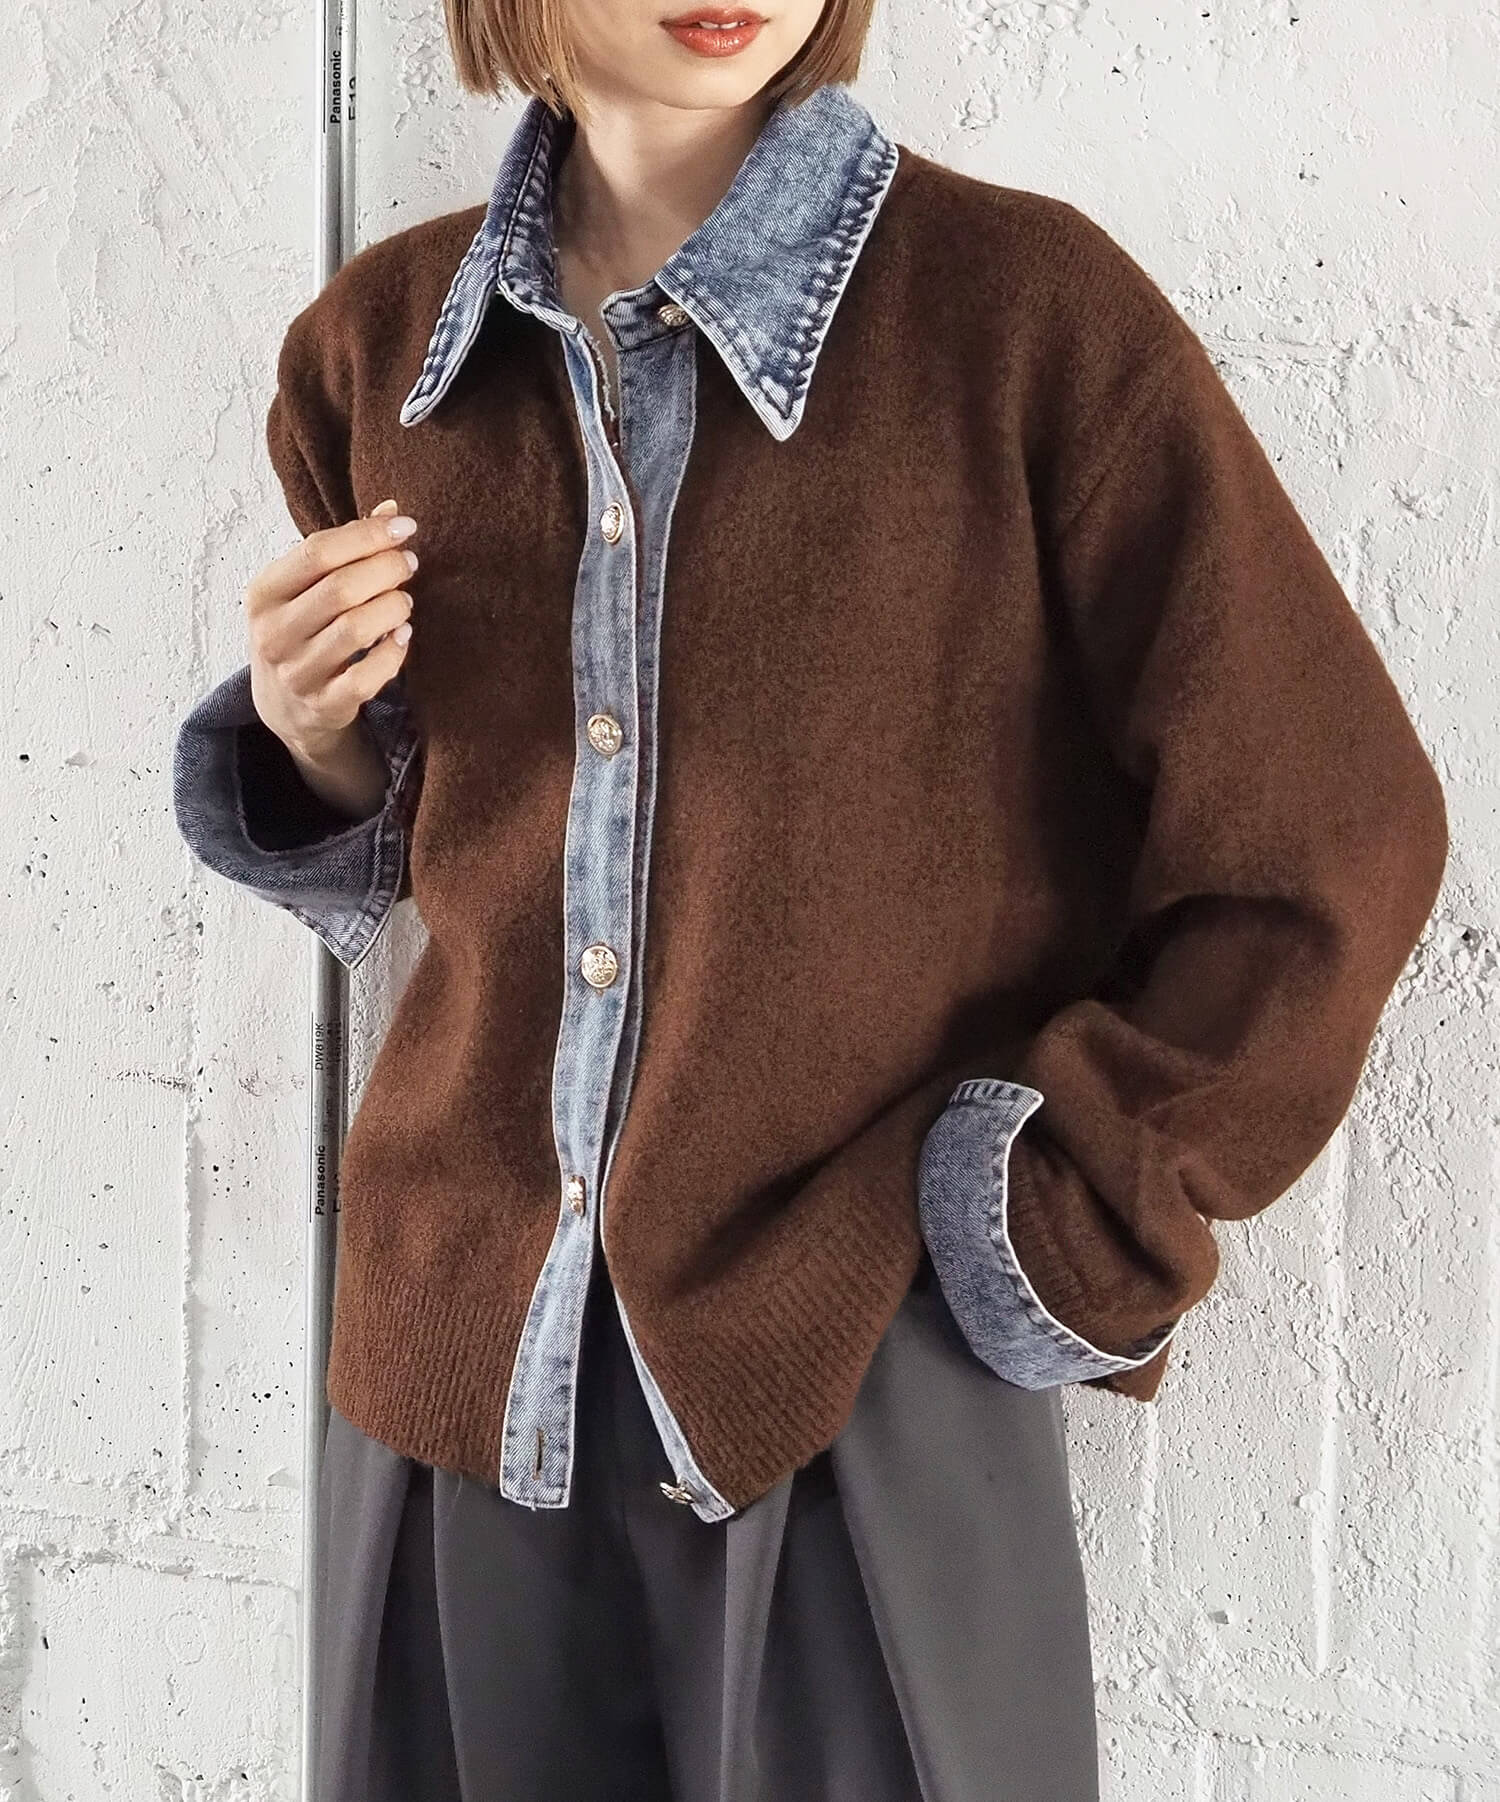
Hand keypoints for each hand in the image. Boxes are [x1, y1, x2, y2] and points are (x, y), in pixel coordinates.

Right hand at [246, 497, 416, 764]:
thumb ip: (344, 550)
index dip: (368, 535)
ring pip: (356, 629)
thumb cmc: (302, 631)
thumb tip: (391, 510)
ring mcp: (297, 672)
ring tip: (404, 601)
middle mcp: (273, 632)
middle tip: (410, 564)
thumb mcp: (305, 589)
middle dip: (386, 569)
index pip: (318, 551)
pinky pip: (367, 676)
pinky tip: (402, 637)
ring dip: (392, 608)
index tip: (405, 527)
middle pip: (341, 588)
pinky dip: (393, 653)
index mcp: (264, 592)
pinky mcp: (324, 705)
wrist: (285, 707)